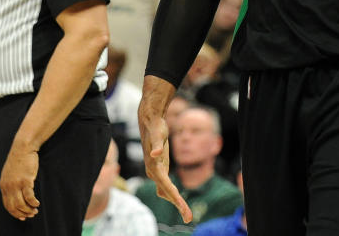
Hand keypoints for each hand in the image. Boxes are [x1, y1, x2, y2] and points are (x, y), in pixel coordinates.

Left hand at [0, 142, 39, 220]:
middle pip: (13, 207)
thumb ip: (10, 184)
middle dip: (22, 213)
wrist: (23, 148)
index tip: (22, 216)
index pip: (7, 205)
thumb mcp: (9, 173)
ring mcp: (16, 184)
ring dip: (29, 210)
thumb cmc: (19, 159)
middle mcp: (8, 187)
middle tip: (30, 215)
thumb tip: (15, 194)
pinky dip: (33, 202)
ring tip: (35, 210)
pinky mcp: (26, 180)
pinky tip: (37, 203)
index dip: (14, 213)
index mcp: (3, 185)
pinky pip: (29, 196)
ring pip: (21, 204)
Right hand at [139, 97, 191, 221]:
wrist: (150, 121)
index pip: (167, 188)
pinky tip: (176, 198)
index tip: (184, 210)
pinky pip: (164, 185)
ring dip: (175, 201)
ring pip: (165, 191)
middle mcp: (153, 172)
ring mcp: (155, 171)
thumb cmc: (155, 127)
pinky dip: (171, 193)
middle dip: (178, 205)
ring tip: (186, 212)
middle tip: (189, 218)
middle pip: (167, 193)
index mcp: (154, 168)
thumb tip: (154, 155)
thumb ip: (155, 146)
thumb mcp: (157, 135)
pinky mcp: (159, 167)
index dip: (176, 200)